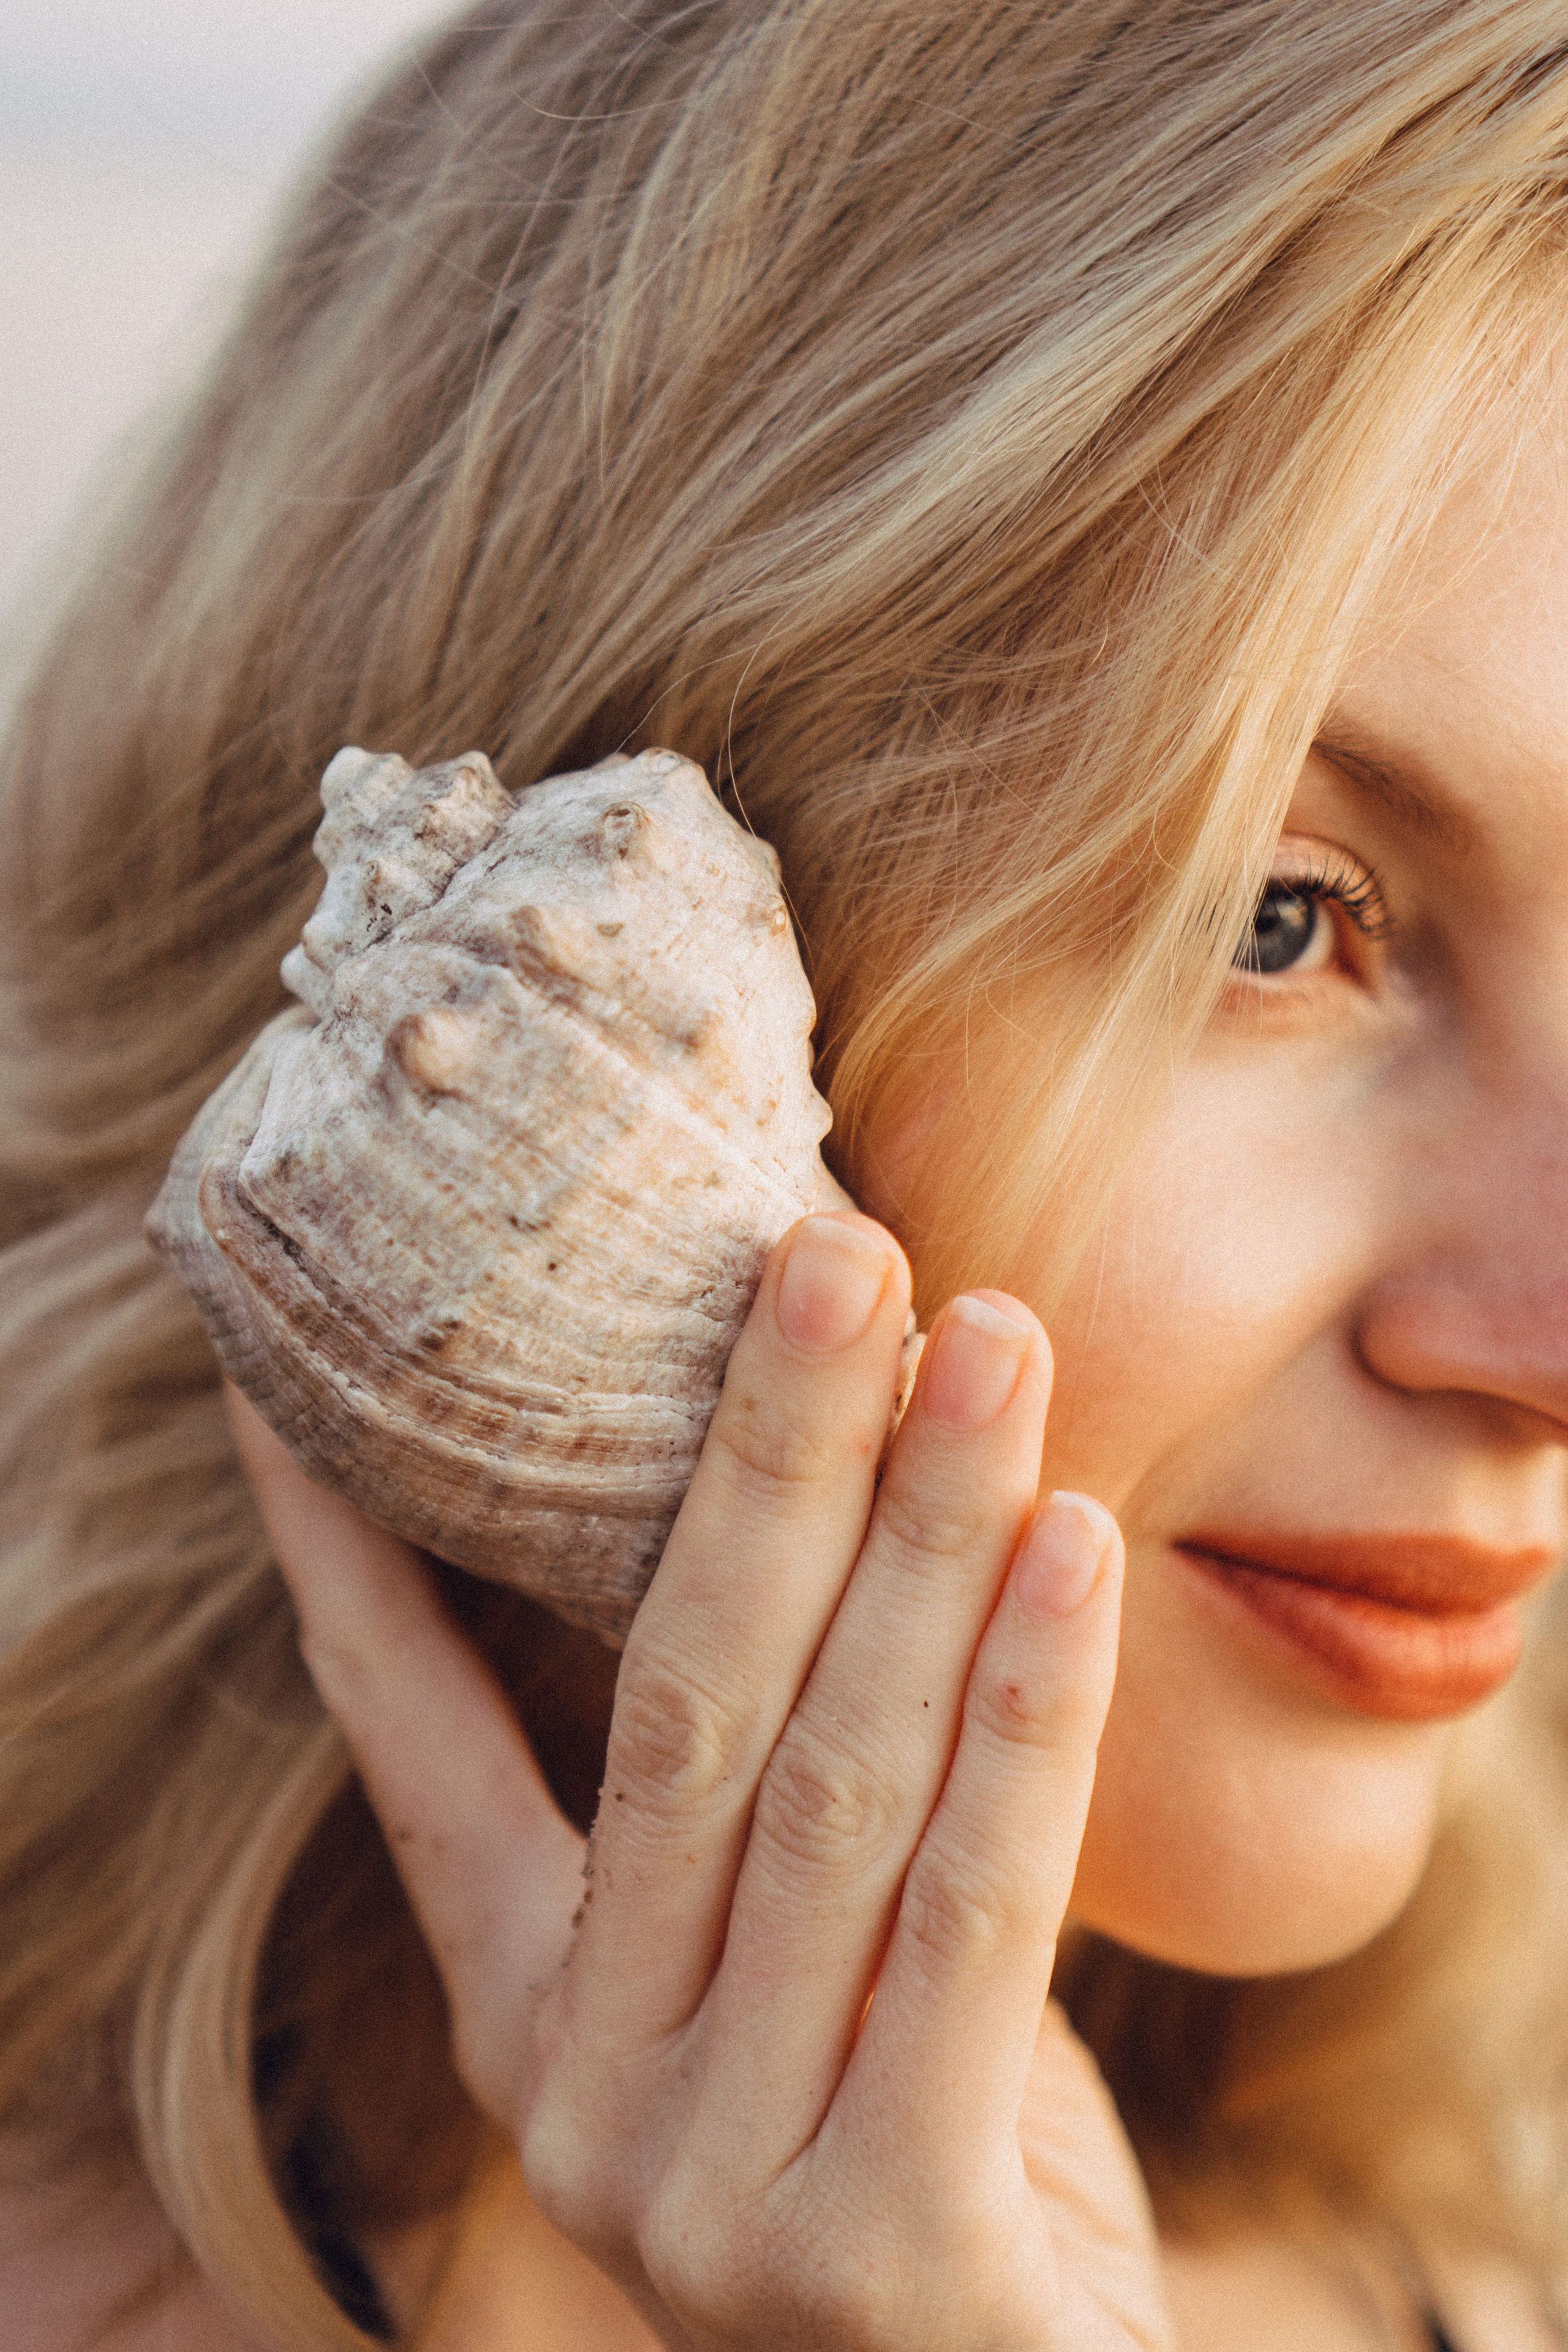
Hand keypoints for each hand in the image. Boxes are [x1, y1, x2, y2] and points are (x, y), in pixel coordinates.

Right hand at [227, 1211, 1171, 2349]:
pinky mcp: (882, 2253)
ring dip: (920, 1535)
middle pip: (678, 1708)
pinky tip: (1075, 1543)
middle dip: (763, 1455)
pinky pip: (974, 1913)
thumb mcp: (795, 1973)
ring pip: (832, 1785)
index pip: (410, 1741)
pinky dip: (1030, 1709)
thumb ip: (769, 1799)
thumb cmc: (917, 2153)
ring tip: (993, 1339)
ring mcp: (714, 2189)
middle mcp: (586, 2096)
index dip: (355, 1552)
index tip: (301, 1378)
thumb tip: (798, 1504)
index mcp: (535, 2015)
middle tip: (835, 1246)